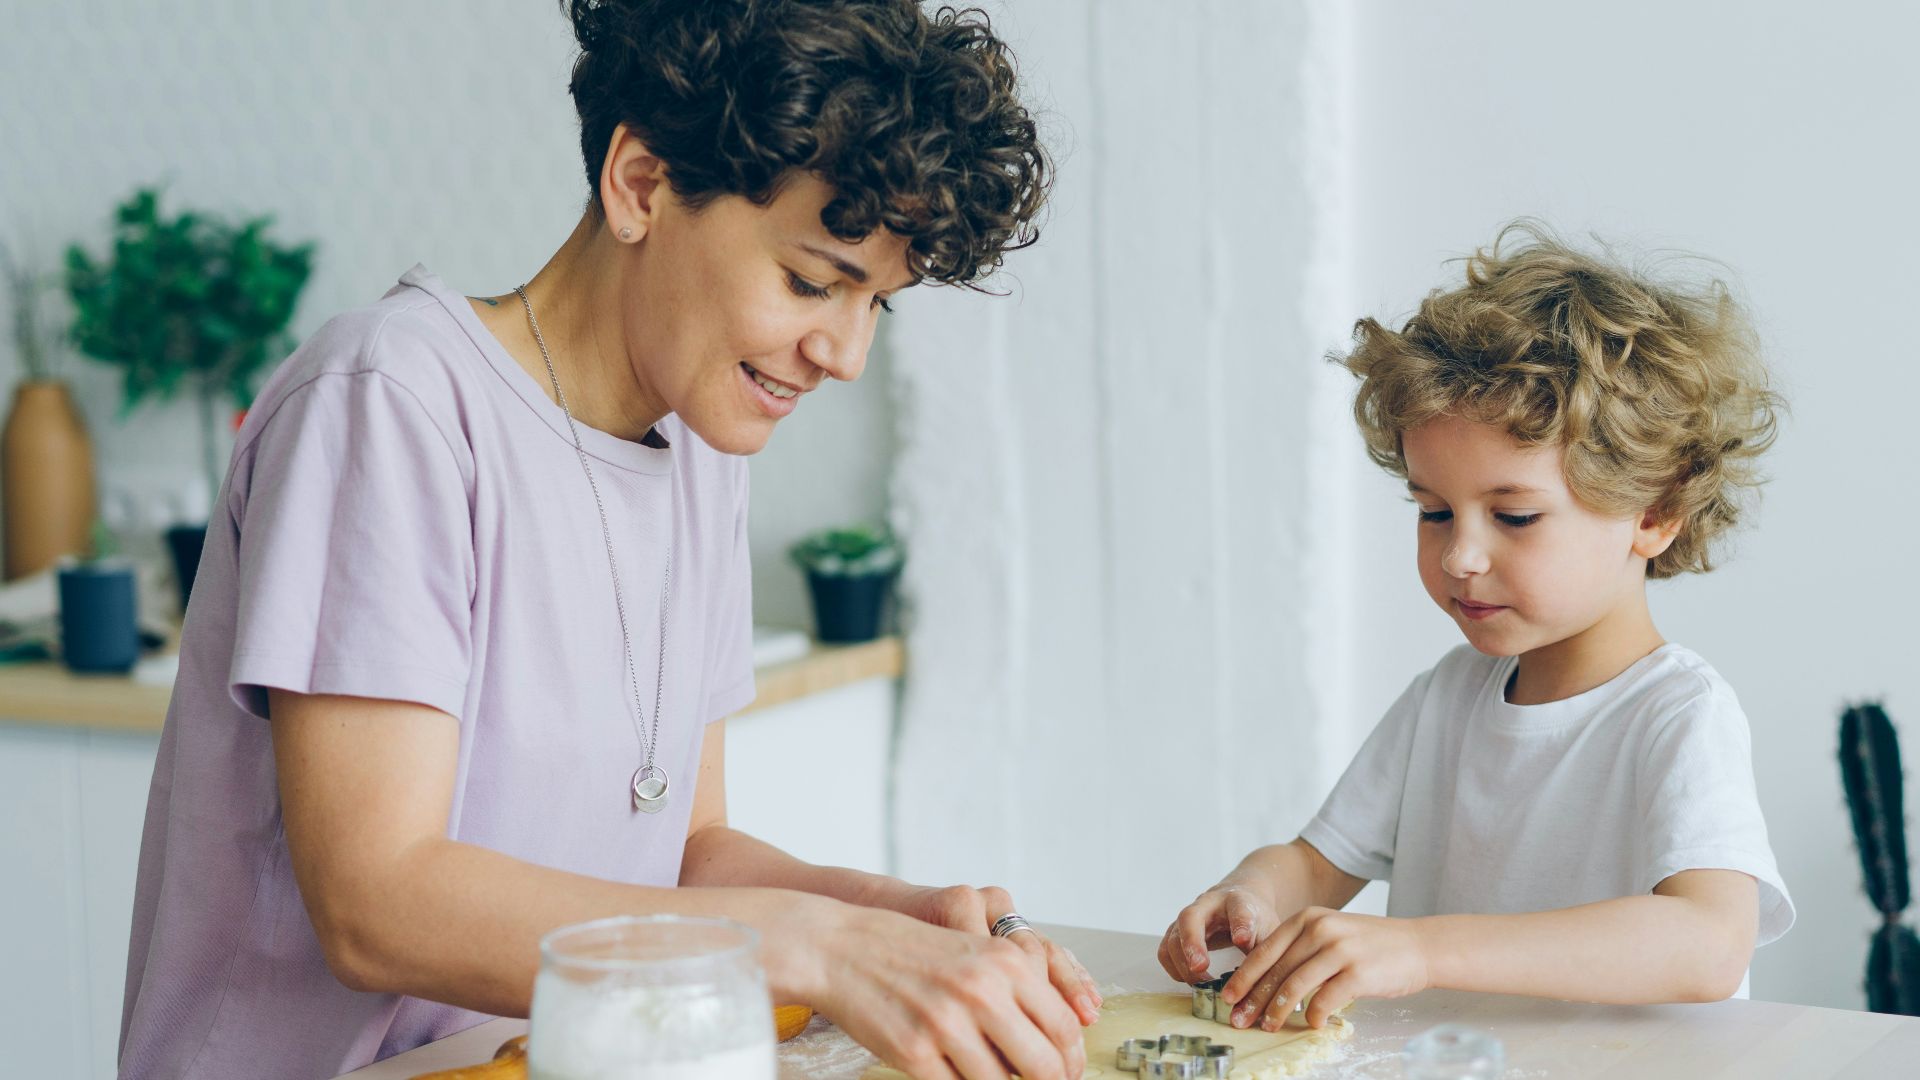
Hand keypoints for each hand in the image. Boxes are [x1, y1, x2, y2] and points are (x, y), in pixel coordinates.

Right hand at [797, 902, 1086, 1079]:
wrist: (841, 947)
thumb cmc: (909, 951)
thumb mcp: (974, 954)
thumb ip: (1016, 992)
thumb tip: (1056, 1046)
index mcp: (1005, 963)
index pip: (1062, 1027)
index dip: (1071, 1060)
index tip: (1068, 1072)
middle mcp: (982, 992)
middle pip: (1043, 1065)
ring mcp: (947, 1024)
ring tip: (991, 1076)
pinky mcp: (914, 1053)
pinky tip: (958, 1076)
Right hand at [1157, 883, 1280, 983]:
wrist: (1238, 900)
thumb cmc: (1254, 918)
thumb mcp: (1268, 930)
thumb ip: (1264, 953)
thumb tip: (1258, 985)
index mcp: (1237, 901)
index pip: (1239, 910)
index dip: (1241, 925)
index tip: (1242, 940)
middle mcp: (1207, 905)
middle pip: (1191, 918)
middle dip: (1193, 943)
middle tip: (1200, 967)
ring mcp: (1187, 918)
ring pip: (1174, 937)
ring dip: (1183, 964)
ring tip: (1204, 983)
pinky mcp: (1177, 932)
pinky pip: (1166, 951)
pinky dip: (1174, 969)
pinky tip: (1192, 981)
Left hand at [1220, 908, 1430, 1029]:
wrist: (1417, 946)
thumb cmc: (1370, 945)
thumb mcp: (1330, 933)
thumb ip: (1300, 949)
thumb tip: (1266, 981)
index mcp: (1308, 919)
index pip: (1265, 951)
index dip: (1244, 977)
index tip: (1228, 997)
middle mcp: (1320, 930)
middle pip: (1276, 970)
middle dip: (1253, 999)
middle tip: (1239, 1019)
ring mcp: (1339, 950)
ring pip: (1294, 986)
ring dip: (1277, 1011)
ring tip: (1268, 1026)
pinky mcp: (1357, 973)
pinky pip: (1324, 1000)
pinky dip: (1312, 1016)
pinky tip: (1309, 1024)